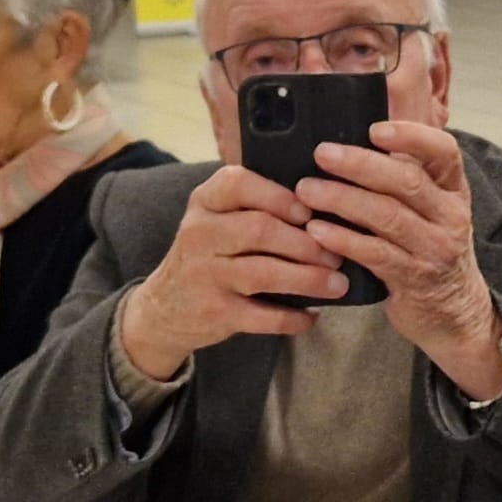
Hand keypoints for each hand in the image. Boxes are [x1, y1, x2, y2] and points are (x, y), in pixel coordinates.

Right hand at [118, 166, 347, 380]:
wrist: (164, 308)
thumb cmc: (208, 255)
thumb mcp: (216, 219)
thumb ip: (255, 205)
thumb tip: (322, 204)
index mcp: (205, 202)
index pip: (238, 183)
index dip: (279, 196)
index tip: (309, 212)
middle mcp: (199, 234)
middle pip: (260, 230)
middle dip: (306, 243)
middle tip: (336, 254)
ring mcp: (205, 275)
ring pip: (264, 273)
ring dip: (308, 279)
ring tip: (337, 284)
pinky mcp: (214, 312)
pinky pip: (262, 316)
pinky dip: (293, 317)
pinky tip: (311, 316)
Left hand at [296, 121, 501, 400]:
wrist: (453, 310)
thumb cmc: (429, 246)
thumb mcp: (429, 205)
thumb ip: (402, 170)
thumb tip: (360, 126)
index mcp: (453, 188)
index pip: (444, 151)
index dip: (412, 136)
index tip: (375, 129)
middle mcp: (450, 215)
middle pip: (407, 181)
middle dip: (360, 165)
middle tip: (322, 154)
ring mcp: (435, 248)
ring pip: (388, 217)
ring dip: (343, 200)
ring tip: (307, 190)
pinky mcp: (414, 278)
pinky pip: (376, 254)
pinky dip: (344, 240)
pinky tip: (317, 231)